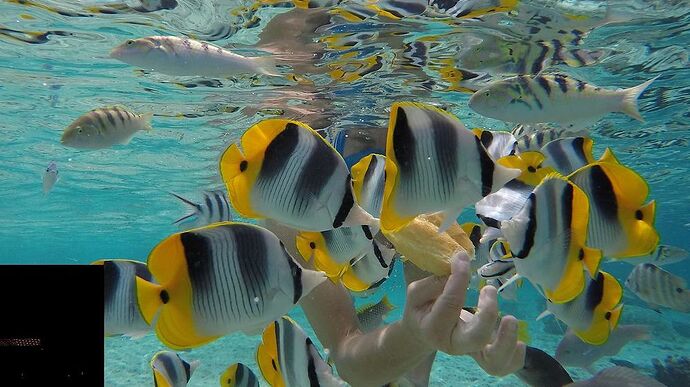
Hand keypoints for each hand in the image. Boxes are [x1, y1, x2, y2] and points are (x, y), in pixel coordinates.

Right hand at [401, 251, 525, 375]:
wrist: (422, 333)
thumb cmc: (421, 309)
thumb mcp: (416, 293)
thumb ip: (434, 282)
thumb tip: (458, 266)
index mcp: (433, 329)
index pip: (450, 303)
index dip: (459, 279)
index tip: (462, 259)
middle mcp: (454, 344)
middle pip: (476, 338)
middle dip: (488, 314)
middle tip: (488, 289)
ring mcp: (471, 352)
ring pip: (493, 360)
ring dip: (506, 340)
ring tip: (510, 319)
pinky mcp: (484, 354)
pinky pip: (505, 366)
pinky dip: (515, 357)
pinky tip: (521, 342)